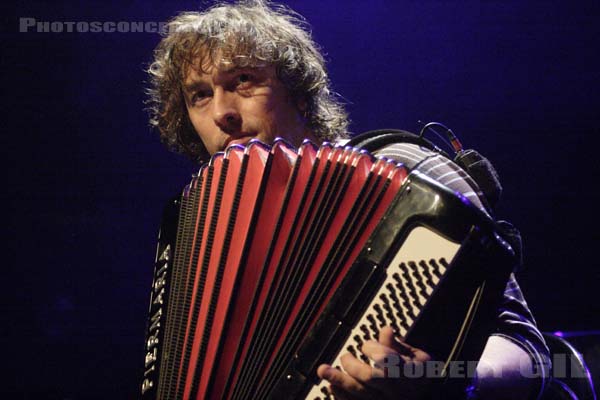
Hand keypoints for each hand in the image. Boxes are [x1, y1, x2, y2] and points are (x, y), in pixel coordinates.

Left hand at [317, 327, 432, 398]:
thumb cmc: (417, 376)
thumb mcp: (416, 358)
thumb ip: (397, 345)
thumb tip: (385, 330)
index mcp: (413, 372)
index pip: (390, 360)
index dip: (375, 350)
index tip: (365, 346)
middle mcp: (400, 391)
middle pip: (371, 378)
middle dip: (353, 365)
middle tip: (345, 357)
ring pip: (360, 393)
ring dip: (339, 380)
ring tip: (323, 369)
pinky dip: (341, 395)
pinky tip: (332, 386)